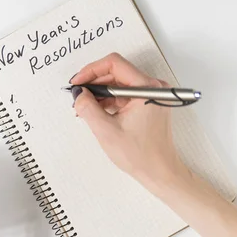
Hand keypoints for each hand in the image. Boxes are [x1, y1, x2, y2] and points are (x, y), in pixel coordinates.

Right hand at [71, 53, 191, 191]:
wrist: (160, 172)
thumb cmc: (140, 155)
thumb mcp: (106, 130)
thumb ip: (88, 107)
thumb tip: (78, 93)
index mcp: (147, 88)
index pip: (114, 64)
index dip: (91, 70)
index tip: (77, 83)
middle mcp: (153, 87)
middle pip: (116, 72)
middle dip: (94, 83)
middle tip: (77, 96)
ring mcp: (151, 95)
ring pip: (119, 84)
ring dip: (100, 93)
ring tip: (83, 107)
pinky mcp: (148, 104)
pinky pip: (124, 95)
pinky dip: (109, 101)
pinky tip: (96, 111)